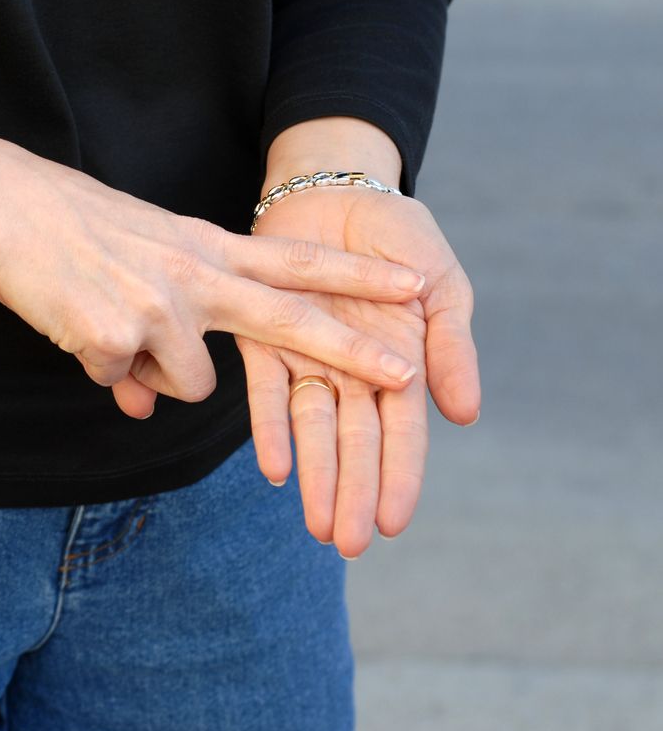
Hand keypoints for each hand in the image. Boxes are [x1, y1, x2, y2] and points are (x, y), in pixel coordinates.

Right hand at [0, 130, 427, 417]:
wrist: (2, 205)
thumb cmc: (68, 228)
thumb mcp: (135, 260)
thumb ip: (162, 329)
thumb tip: (149, 405)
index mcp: (205, 245)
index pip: (296, 261)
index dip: (356, 276)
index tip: (412, 284)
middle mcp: (195, 273)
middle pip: (290, 317)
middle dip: (352, 349)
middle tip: (404, 374)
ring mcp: (160, 304)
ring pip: (190, 386)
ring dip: (154, 376)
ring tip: (108, 327)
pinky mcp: (119, 335)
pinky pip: (125, 386)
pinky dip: (101, 371)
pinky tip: (75, 325)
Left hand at [239, 185, 479, 557]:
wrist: (335, 188)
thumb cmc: (396, 237)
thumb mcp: (439, 284)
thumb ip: (451, 345)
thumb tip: (467, 414)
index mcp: (401, 360)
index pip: (402, 431)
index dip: (399, 475)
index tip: (393, 522)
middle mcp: (351, 368)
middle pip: (354, 440)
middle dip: (351, 492)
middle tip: (345, 543)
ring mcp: (307, 355)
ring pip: (312, 425)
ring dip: (314, 474)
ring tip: (313, 522)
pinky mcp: (264, 333)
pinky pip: (266, 388)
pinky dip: (269, 425)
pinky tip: (273, 466)